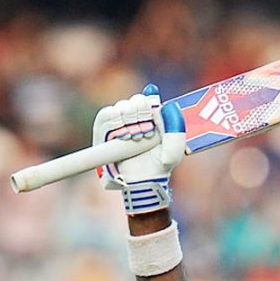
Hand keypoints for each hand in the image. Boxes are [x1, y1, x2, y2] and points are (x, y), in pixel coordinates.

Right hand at [92, 83, 185, 213]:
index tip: (151, 118)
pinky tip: (122, 136)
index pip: (147, 98)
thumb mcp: (174, 151)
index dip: (149, 105)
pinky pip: (106, 114)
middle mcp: (136, 118)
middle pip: (134, 101)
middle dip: (140, 115)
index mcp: (153, 118)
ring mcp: (119, 123)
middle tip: (144, 134)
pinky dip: (114, 122)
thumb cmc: (159, 167)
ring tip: (134, 138)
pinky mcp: (104, 131)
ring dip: (128, 121)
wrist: (141, 181)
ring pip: (121, 106)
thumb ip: (176, 129)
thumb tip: (168, 106)